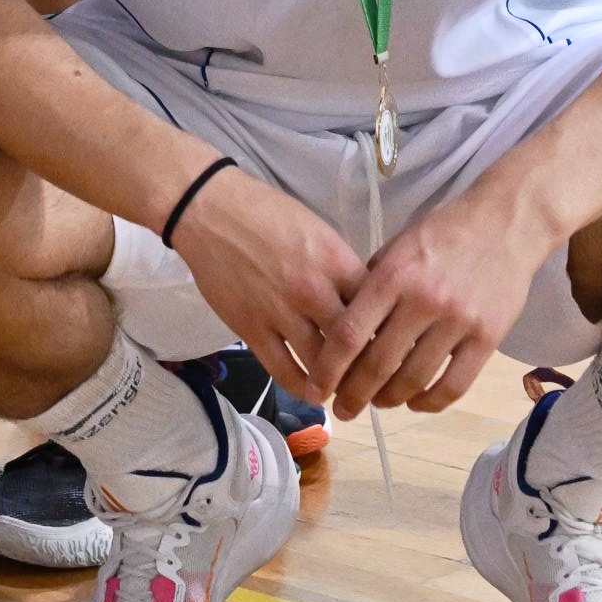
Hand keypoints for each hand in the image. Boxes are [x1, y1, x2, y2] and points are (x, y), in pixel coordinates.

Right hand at [168, 162, 368, 401]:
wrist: (210, 209)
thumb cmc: (267, 213)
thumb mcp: (317, 230)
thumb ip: (341, 268)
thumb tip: (364, 302)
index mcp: (335, 260)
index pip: (376, 308)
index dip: (387, 332)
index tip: (391, 346)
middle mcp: (313, 290)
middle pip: (354, 343)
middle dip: (367, 365)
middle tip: (373, 378)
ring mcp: (281, 312)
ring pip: (322, 364)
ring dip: (337, 382)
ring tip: (345, 390)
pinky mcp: (251, 329)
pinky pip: (283, 370)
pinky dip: (302, 387)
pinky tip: (311, 391)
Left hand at [308, 170, 554, 417]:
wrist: (505, 223)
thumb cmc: (445, 231)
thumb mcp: (398, 246)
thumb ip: (372, 283)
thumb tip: (346, 324)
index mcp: (393, 274)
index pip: (350, 332)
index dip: (329, 368)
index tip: (318, 389)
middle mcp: (423, 300)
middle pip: (378, 364)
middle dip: (355, 395)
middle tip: (345, 410)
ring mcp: (458, 321)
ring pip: (414, 379)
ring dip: (390, 400)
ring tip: (379, 403)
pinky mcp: (487, 338)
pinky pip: (454, 386)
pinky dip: (430, 402)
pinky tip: (416, 402)